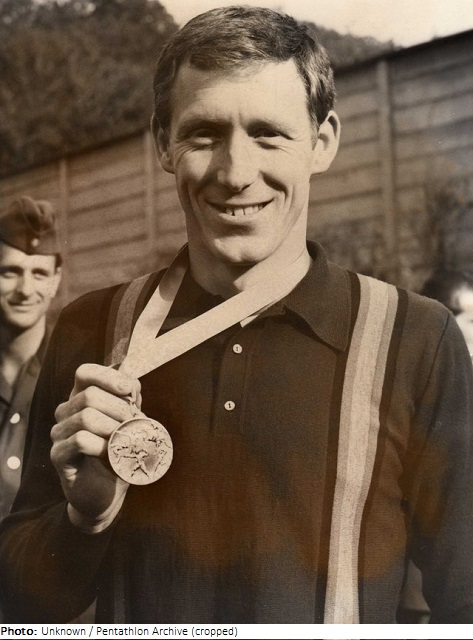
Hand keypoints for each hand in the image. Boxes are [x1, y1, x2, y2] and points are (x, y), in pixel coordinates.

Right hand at [51, 363, 141, 532]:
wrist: (107, 492)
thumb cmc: (119, 451)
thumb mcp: (130, 420)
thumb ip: (129, 394)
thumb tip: (127, 363)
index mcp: (81, 397)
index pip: (84, 372)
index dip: (108, 376)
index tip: (130, 391)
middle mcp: (66, 411)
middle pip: (90, 395)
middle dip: (120, 410)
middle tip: (135, 426)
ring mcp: (59, 433)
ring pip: (86, 417)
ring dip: (114, 429)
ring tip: (125, 442)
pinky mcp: (58, 456)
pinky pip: (80, 441)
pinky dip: (103, 446)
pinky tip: (111, 455)